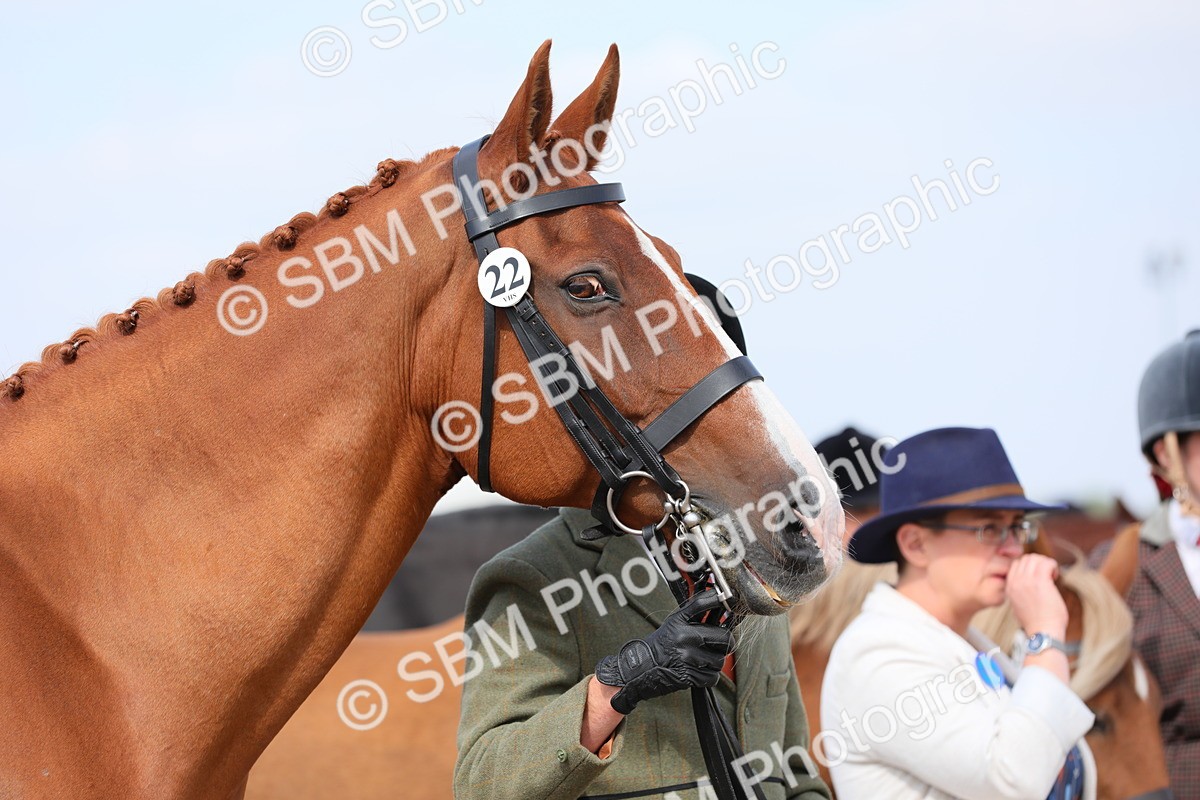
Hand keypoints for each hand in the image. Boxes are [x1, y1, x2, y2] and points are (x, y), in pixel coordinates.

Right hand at [594, 589, 732, 714]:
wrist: (641, 669)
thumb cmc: (660, 645)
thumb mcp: (673, 624)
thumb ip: (694, 614)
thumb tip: (718, 602)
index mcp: (680, 621)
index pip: (704, 603)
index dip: (720, 601)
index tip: (728, 604)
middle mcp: (685, 637)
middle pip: (724, 637)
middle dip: (725, 643)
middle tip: (717, 645)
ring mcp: (687, 657)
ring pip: (719, 660)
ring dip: (714, 663)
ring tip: (701, 660)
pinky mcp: (689, 676)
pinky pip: (713, 677)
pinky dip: (708, 677)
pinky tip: (697, 672)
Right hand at [1004, 554, 1067, 636]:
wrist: (1042, 632)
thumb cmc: (1036, 622)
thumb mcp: (1019, 605)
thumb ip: (1020, 591)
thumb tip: (1029, 584)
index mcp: (1010, 587)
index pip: (1016, 564)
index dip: (1029, 567)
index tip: (1038, 576)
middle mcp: (1016, 581)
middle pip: (1026, 558)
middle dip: (1038, 563)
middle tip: (1047, 575)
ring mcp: (1027, 580)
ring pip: (1036, 558)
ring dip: (1046, 564)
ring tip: (1051, 576)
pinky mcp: (1041, 581)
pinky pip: (1047, 563)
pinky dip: (1053, 566)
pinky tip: (1055, 576)